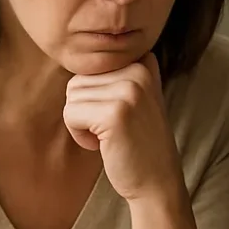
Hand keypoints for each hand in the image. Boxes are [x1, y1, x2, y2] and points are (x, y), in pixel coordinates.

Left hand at [63, 54, 183, 201]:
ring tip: (110, 136)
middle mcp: (139, 71)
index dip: (95, 96)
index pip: (91, 67)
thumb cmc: (139, 141)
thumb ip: (116, 72)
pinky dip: (79, 135)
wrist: (158, 181)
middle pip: (78, 80)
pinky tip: (104, 145)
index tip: (120, 114)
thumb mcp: (137, 96)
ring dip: (82, 122)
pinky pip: (70, 115)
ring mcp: (129, 91)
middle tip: (113, 129)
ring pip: (71, 96)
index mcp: (144, 62)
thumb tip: (75, 48)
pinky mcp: (114, 113)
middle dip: (86, 109)